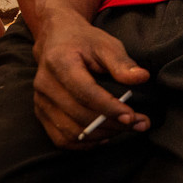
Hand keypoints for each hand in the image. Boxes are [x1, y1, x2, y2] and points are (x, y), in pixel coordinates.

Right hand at [30, 13, 150, 148]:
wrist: (57, 39)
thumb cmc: (84, 42)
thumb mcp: (106, 44)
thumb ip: (122, 63)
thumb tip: (142, 77)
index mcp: (59, 62)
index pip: (85, 93)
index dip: (109, 107)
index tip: (132, 116)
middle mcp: (45, 84)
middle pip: (79, 115)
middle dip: (112, 124)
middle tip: (139, 124)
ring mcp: (40, 101)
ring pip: (71, 131)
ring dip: (102, 135)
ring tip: (125, 128)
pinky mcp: (41, 114)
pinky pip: (61, 139)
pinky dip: (85, 142)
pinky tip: (105, 134)